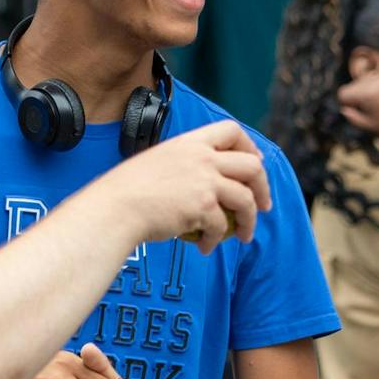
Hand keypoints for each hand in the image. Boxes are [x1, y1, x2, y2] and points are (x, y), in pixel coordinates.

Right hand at [99, 121, 271, 255]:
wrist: (115, 208)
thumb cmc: (127, 190)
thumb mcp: (157, 162)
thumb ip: (183, 166)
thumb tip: (198, 182)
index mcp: (190, 142)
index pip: (231, 131)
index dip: (249, 146)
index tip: (255, 162)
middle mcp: (202, 157)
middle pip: (251, 165)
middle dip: (263, 187)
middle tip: (263, 205)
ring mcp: (204, 181)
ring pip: (246, 199)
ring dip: (250, 220)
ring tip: (244, 236)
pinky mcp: (203, 206)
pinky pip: (222, 226)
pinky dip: (216, 240)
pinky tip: (206, 248)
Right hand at [336, 68, 378, 148]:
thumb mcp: (368, 126)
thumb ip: (353, 117)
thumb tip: (344, 107)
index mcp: (367, 95)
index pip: (344, 93)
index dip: (347, 104)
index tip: (355, 113)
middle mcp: (377, 82)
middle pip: (354, 85)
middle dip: (357, 96)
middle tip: (369, 111)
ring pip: (367, 79)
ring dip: (367, 89)